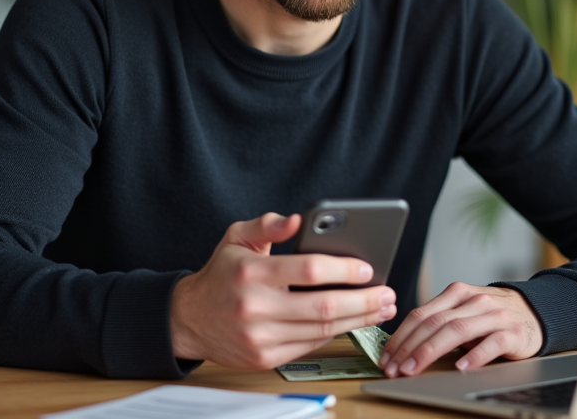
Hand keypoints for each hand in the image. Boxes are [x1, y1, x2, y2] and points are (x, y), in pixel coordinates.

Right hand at [170, 212, 396, 368]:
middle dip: (363, 302)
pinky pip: (309, 346)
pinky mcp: (263, 358)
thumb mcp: (236, 237)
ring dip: (357, 321)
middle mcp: (255, 308)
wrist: (188, 319)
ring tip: (380, 309)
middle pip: (323, 308)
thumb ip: (268, 224)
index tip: (368, 269)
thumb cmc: (220, 274)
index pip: (309, 271)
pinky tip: (351, 323)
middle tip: (388, 294)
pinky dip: (334, 334)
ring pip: (321, 331)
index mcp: (250, 273)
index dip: (344, 270)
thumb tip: (297, 219)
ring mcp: (259, 337)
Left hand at [380, 282, 542, 376]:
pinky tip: (460, 367)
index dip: (401, 336)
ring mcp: (494, 315)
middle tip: (394, 368)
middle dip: (409, 347)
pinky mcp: (513, 332)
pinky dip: (474, 355)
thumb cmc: (492, 317)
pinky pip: (491, 343)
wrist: (535, 312)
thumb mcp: (464, 312)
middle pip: (434, 323)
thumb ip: (440, 321)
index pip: (422, 314)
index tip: (386, 356)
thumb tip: (404, 345)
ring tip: (414, 369)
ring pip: (456, 330)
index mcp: (458, 293)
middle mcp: (474, 301)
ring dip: (430, 351)